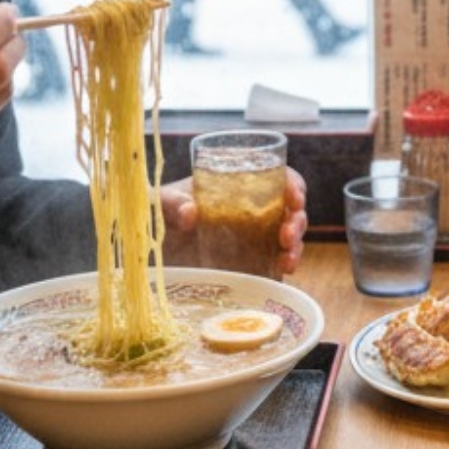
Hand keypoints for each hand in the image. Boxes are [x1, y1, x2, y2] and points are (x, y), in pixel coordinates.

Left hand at [160, 167, 309, 275]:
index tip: (292, 197)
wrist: (151, 248)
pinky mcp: (254, 262)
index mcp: (240, 186)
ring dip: (296, 245)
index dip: (293, 185)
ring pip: (291, 235)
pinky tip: (283, 269)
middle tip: (286, 235)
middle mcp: (254, 210)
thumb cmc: (159, 213)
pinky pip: (278, 260)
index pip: (278, 178)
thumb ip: (172, 202)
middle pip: (291, 209)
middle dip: (297, 220)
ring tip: (287, 258)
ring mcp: (256, 237)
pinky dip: (287, 263)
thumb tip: (190, 212)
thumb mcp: (161, 201)